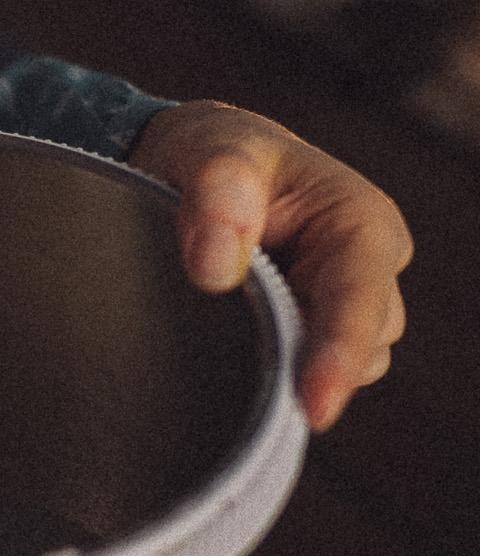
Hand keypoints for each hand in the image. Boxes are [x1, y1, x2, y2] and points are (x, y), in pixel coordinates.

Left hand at [128, 101, 410, 430]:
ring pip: (334, 368)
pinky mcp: (311, 333)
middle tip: (237, 362)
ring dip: (287, 366)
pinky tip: (235, 355)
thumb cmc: (213, 151)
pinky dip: (274, 373)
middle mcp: (364, 269)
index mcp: (360, 221)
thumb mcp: (209, 149)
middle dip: (307, 364)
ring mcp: (339, 307)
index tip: (313, 405)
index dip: (339, 354)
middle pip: (359, 349)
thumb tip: (216, 269)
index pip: (360, 300)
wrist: (192, 168)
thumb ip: (215, 193)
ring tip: (229, 329)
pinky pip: (305, 375)